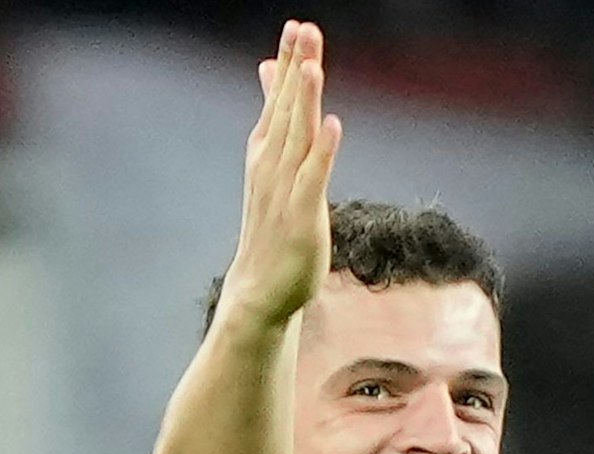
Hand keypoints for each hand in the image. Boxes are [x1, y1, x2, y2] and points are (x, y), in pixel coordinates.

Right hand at [219, 20, 341, 328]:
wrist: (260, 286)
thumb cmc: (272, 224)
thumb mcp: (272, 164)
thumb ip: (275, 117)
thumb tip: (270, 71)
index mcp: (266, 151)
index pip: (278, 99)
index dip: (287, 63)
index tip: (296, 27)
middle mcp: (271, 164)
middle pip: (287, 109)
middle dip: (295, 68)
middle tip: (304, 29)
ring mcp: (284, 189)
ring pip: (296, 138)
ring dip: (304, 102)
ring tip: (312, 67)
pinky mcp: (301, 215)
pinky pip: (312, 178)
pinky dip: (322, 151)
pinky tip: (333, 124)